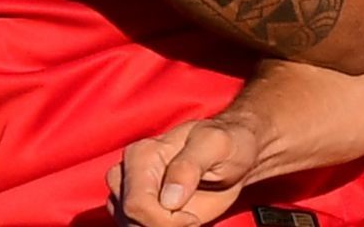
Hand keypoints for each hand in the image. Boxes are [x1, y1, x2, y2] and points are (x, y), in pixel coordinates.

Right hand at [109, 116, 262, 225]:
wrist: (234, 157)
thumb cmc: (226, 144)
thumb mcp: (215, 145)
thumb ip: (190, 166)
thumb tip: (168, 199)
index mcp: (142, 154)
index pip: (137, 204)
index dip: (165, 221)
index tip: (193, 221)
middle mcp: (129, 173)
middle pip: (130, 218)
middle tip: (192, 222)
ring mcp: (131, 192)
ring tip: (189, 220)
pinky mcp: (139, 209)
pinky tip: (181, 224)